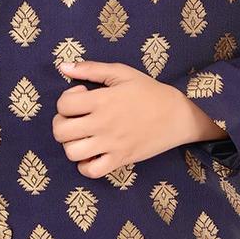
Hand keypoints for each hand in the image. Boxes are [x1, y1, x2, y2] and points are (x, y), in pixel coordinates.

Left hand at [52, 60, 189, 178]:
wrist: (178, 115)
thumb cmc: (149, 91)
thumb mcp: (121, 73)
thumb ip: (90, 69)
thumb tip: (63, 67)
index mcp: (102, 100)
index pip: (63, 104)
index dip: (66, 99)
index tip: (81, 95)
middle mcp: (103, 124)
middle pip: (61, 131)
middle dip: (62, 123)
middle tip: (75, 118)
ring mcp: (111, 145)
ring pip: (72, 153)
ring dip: (71, 144)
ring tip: (82, 136)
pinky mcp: (120, 160)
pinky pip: (91, 171)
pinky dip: (85, 165)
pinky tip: (92, 153)